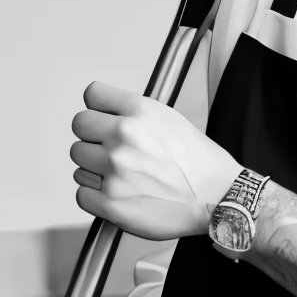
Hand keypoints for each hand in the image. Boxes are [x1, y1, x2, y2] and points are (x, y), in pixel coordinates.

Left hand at [71, 82, 238, 238]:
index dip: (99, 109)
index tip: (103, 118)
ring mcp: (115, 171)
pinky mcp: (110, 202)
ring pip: (78, 162)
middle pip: (80, 127)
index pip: (92, 95)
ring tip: (123, 176)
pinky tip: (119, 194)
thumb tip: (104, 113)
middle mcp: (125, 137)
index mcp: (140, 112)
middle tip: (113, 152)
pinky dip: (96, 197)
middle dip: (93, 138)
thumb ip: (134, 113)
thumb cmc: (200, 163)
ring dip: (95, 169)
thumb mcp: (171, 119)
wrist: (217, 198)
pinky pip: (82, 194)